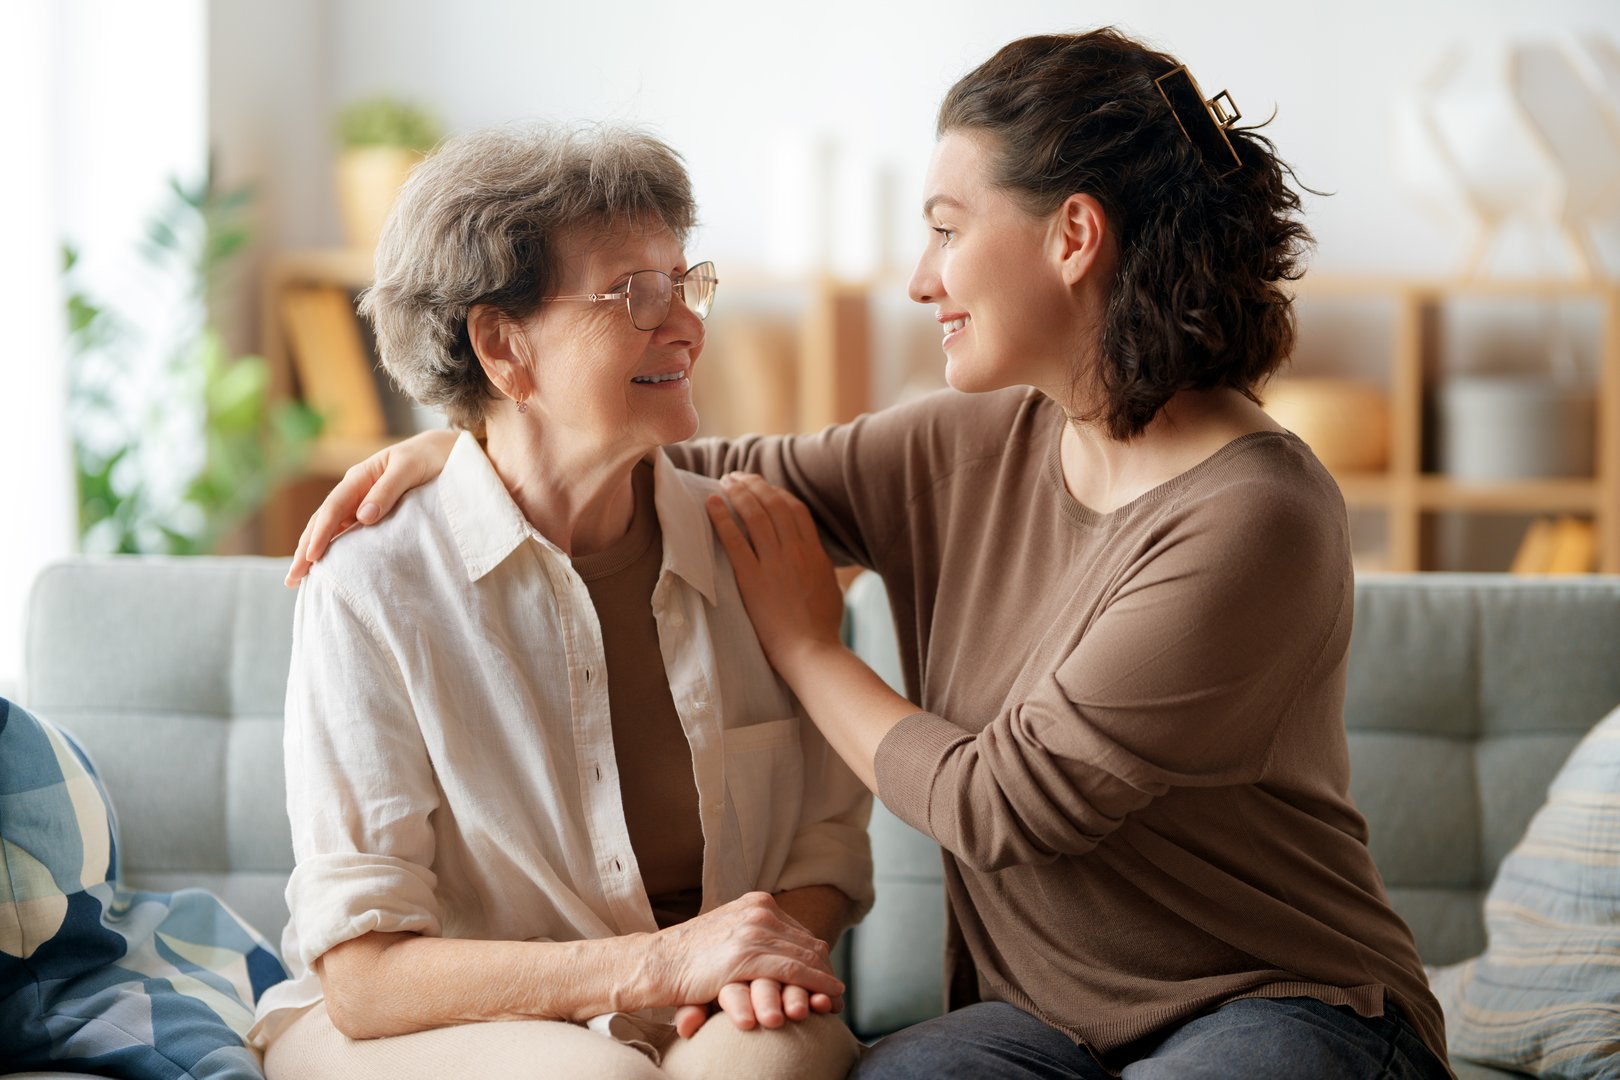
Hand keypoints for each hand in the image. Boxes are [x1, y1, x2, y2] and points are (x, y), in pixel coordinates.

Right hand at [285, 429, 457, 585]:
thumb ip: (388, 490)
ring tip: (299, 577)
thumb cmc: (427, 457)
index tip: (312, 556)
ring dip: (312, 550)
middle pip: (322, 520)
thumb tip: (364, 517)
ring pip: (329, 528)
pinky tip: (326, 565)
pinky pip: (345, 531)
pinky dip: (331, 547)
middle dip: (305, 548)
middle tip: (292, 577)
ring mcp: (359, 501)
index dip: (321, 533)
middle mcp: (354, 490)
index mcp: (360, 477)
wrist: (441, 451)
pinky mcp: (369, 512)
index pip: (333, 508)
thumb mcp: (409, 469)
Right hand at [649, 892, 841, 1032]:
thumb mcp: (730, 937)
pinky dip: (814, 984)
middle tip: (836, 992)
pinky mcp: (746, 955)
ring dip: (824, 981)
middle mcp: (760, 911)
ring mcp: (753, 931)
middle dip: (825, 970)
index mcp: (757, 903)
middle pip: (808, 943)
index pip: (800, 932)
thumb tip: (784, 952)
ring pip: (805, 957)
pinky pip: (792, 971)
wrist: (657, 963)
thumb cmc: (692, 959)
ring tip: (835, 998)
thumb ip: (756, 938)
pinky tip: (825, 997)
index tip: (828, 977)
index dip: (818, 958)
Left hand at [704, 473, 845, 675]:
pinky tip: (711, 504)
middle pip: (773, 505)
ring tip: (724, 482)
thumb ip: (817, 564)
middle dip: (753, 485)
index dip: (776, 493)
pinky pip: (734, 541)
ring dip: (737, 493)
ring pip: (754, 515)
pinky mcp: (752, 579)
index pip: (795, 510)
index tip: (762, 487)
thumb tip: (811, 552)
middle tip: (737, 477)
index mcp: (814, 552)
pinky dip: (721, 518)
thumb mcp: (827, 586)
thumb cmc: (821, 626)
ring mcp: (773, 564)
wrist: (809, 650)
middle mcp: (794, 551)